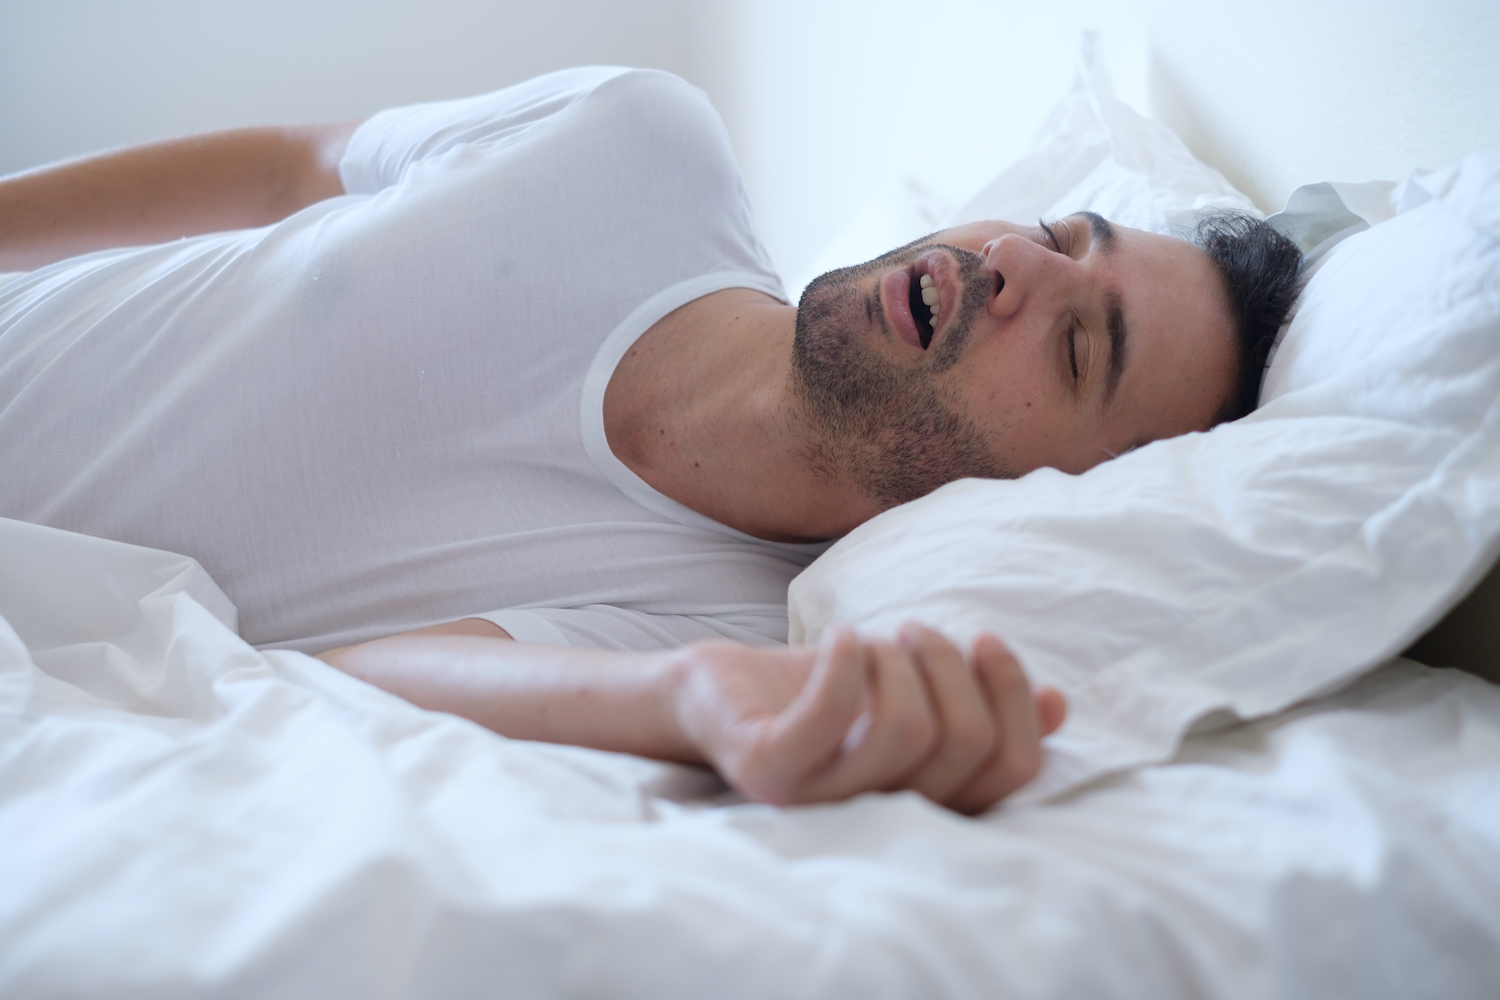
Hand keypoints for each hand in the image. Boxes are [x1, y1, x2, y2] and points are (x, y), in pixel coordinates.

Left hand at [667, 625, 1065, 813]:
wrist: (712, 696)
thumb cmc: (814, 694)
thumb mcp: (907, 691)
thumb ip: (976, 704)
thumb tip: (1056, 707)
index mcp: (922, 802)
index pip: (1013, 770)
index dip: (1013, 697)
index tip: (984, 640)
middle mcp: (879, 819)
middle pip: (967, 746)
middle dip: (949, 666)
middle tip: (909, 631)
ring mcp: (819, 805)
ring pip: (909, 730)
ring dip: (898, 661)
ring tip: (868, 639)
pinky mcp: (767, 775)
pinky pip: (831, 716)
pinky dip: (845, 660)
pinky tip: (836, 638)